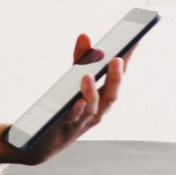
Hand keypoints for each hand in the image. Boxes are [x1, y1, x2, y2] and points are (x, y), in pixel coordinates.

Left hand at [24, 33, 127, 164]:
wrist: (41, 139)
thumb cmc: (64, 106)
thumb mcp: (72, 80)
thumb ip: (80, 59)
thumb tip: (85, 35)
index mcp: (104, 97)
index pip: (118, 76)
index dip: (127, 59)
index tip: (134, 39)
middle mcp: (99, 110)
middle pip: (112, 94)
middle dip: (116, 77)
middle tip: (117, 58)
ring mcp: (84, 121)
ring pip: (92, 107)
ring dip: (91, 91)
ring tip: (86, 75)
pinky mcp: (66, 128)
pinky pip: (73, 119)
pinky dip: (76, 110)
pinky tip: (75, 101)